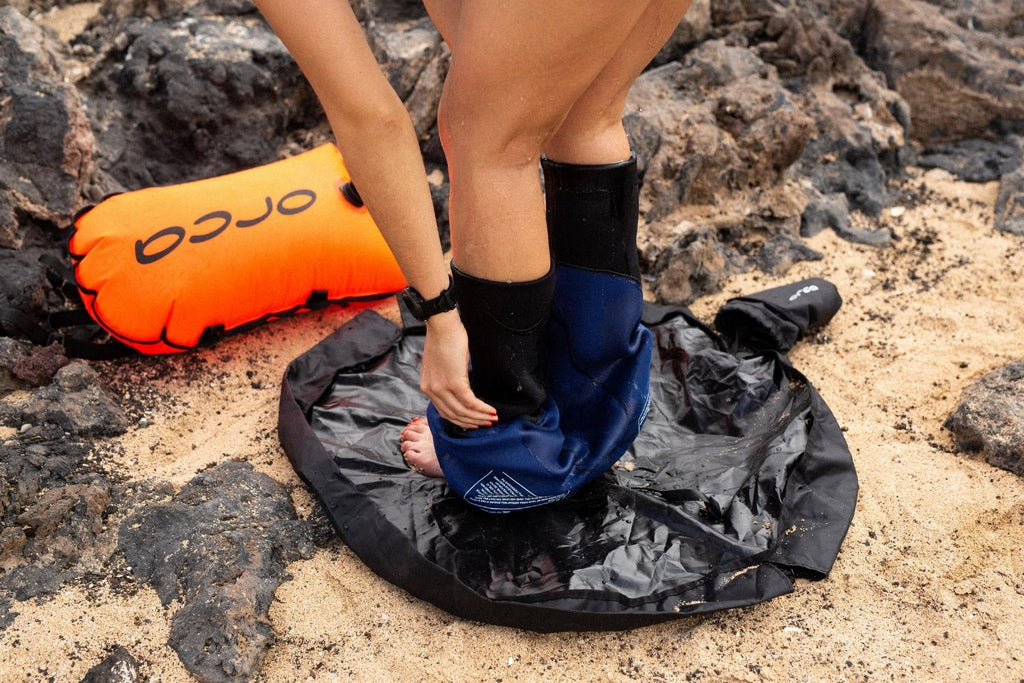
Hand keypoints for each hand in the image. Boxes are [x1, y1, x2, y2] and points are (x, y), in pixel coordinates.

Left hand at [420, 309, 496, 428]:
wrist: (442, 325)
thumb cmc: (444, 339)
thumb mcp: (442, 365)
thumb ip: (448, 379)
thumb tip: (463, 390)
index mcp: (427, 387)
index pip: (444, 412)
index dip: (460, 419)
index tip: (474, 421)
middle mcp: (431, 391)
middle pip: (453, 416)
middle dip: (472, 422)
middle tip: (486, 423)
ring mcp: (441, 388)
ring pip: (462, 412)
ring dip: (479, 417)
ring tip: (492, 418)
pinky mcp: (454, 383)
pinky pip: (470, 402)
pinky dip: (482, 408)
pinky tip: (491, 410)